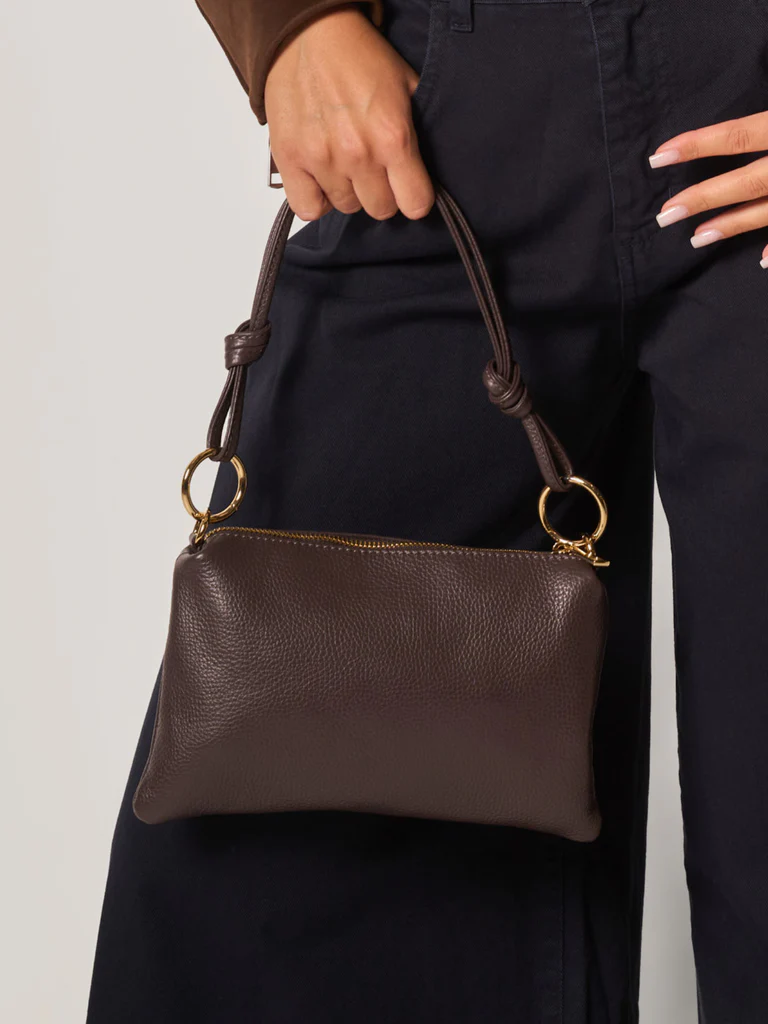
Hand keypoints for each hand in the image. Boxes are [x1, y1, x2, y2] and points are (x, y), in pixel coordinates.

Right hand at [265, 6, 433, 221]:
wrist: (308, 32)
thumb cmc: (358, 56)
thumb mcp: (406, 87)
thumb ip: (418, 134)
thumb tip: (426, 171)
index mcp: (393, 136)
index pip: (415, 204)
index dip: (414, 197)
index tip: (408, 187)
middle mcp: (358, 153)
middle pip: (380, 209)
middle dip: (381, 192)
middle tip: (374, 168)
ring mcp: (321, 159)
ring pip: (346, 206)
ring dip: (348, 190)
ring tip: (344, 160)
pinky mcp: (290, 159)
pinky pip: (308, 208)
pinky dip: (316, 199)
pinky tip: (321, 178)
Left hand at [650, 112, 767, 265]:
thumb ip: (765, 118)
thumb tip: (747, 120)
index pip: (736, 137)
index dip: (696, 146)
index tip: (657, 157)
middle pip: (744, 183)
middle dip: (702, 199)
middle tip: (664, 216)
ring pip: (766, 211)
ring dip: (731, 226)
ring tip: (696, 239)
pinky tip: (761, 260)